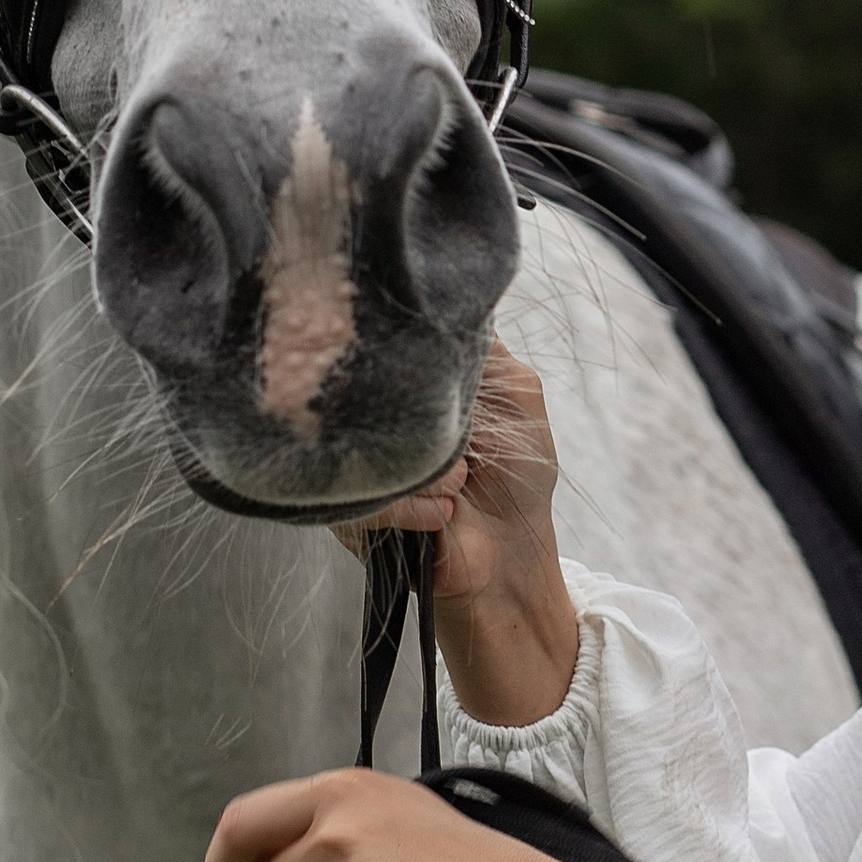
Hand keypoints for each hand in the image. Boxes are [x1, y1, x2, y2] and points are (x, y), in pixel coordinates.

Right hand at [335, 341, 578, 725]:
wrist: (509, 560)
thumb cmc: (517, 477)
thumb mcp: (517, 395)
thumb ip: (483, 348)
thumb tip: (450, 301)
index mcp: (408, 384)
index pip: (382, 342)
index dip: (403, 346)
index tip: (430, 361)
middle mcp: (372, 415)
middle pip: (365, 385)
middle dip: (427, 415)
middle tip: (464, 446)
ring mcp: (353, 460)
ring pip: (371, 445)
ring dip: (431, 470)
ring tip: (459, 486)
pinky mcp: (345, 510)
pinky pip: (368, 496)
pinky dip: (416, 506)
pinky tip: (443, 514)